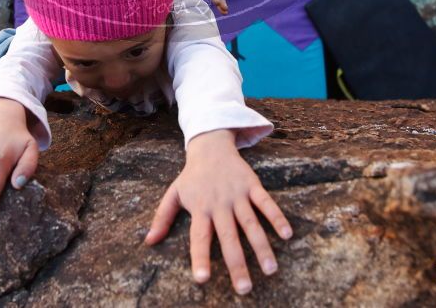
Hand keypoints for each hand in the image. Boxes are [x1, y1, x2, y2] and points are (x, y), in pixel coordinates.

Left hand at [144, 130, 292, 294]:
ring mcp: (237, 195)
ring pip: (251, 224)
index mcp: (200, 208)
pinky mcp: (252, 185)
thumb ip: (162, 218)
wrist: (210, 146)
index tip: (202, 280)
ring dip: (262, 247)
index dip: (200, 258)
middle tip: (244, 289)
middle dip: (237, 264)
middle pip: (229, 237)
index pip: (199, 237)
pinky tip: (287, 234)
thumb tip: (148, 242)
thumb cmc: (191, 176)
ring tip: (270, 270)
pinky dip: (277, 217)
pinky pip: (266, 203)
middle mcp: (219, 204)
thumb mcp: (173, 194)